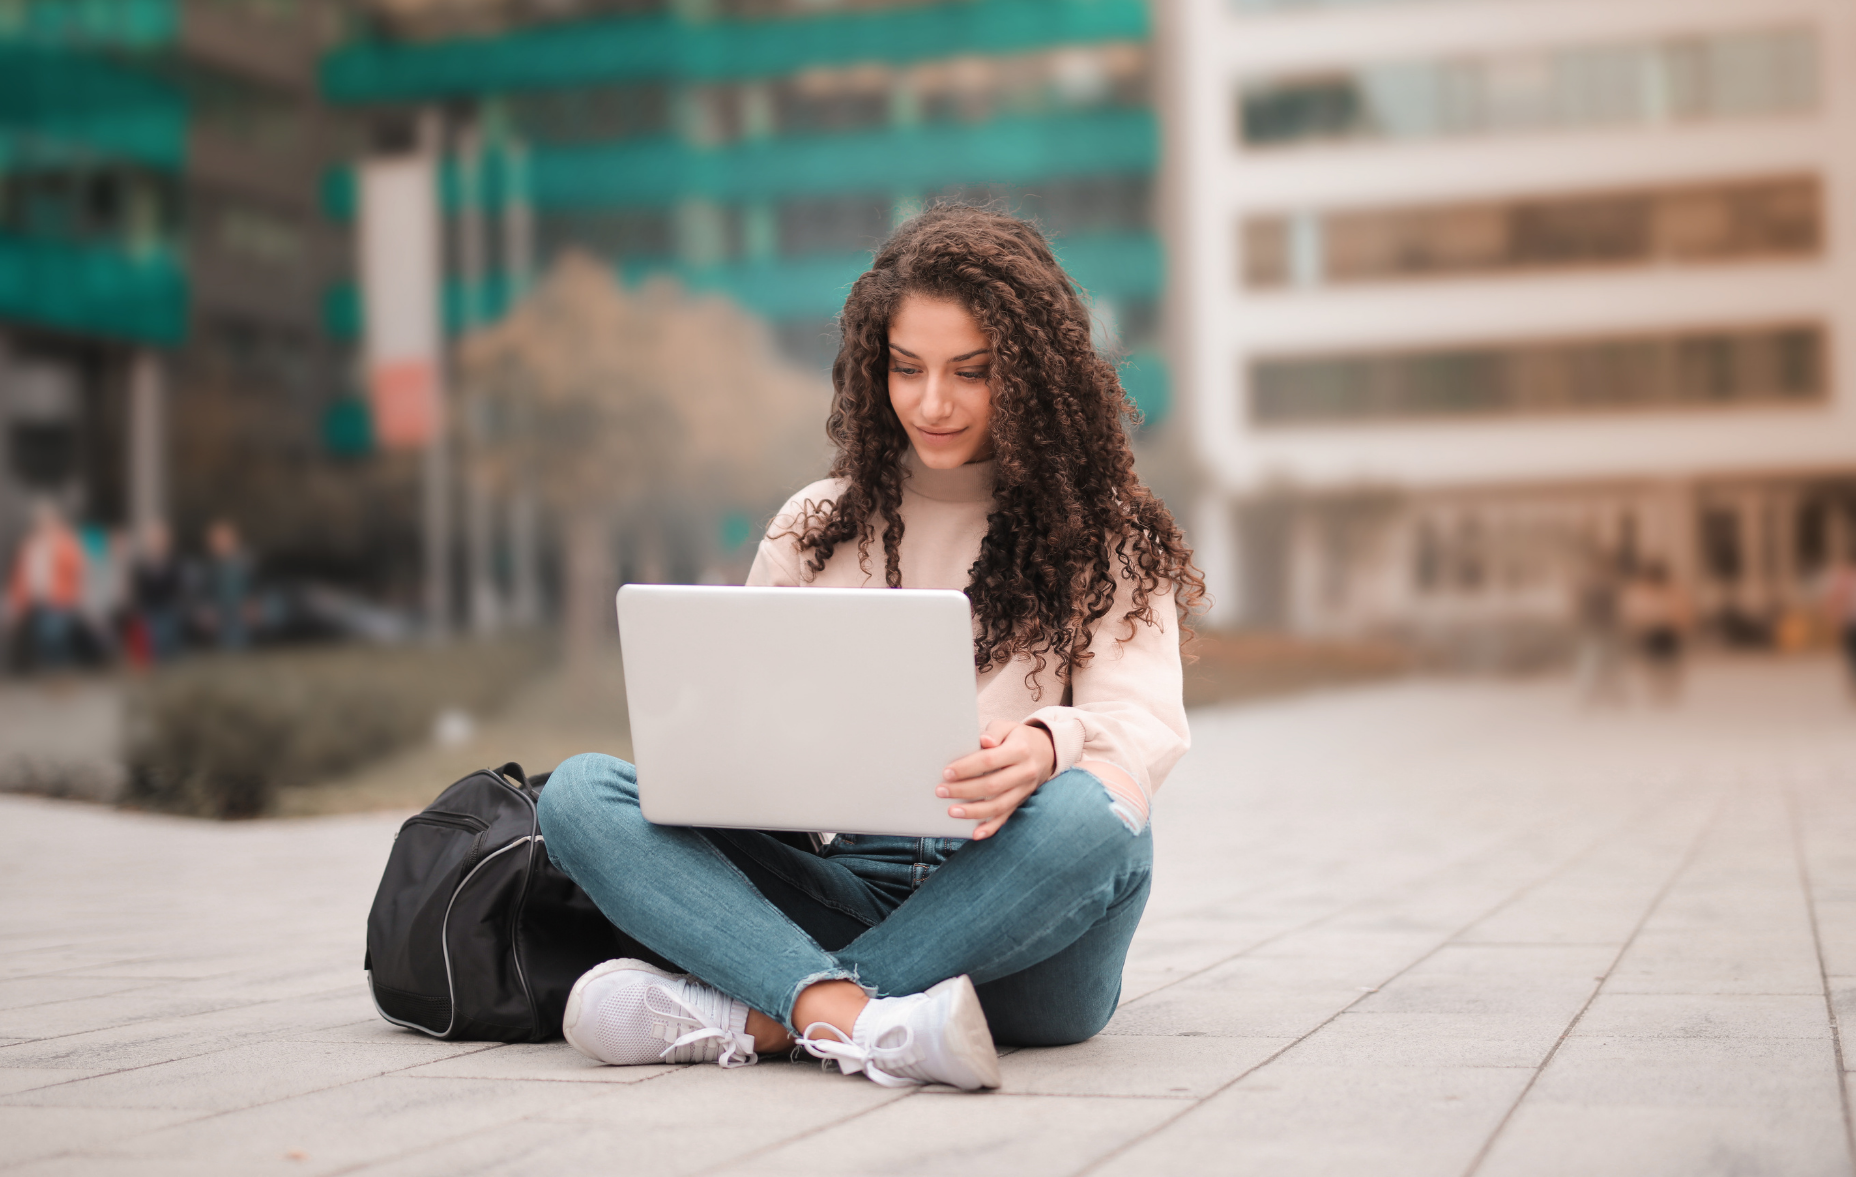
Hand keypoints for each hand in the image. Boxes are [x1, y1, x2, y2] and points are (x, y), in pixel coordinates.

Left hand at [938, 719, 1055, 840]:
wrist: (1046, 751)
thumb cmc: (1018, 737)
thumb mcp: (1007, 727)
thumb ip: (993, 732)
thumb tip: (984, 741)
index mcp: (1019, 750)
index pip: (989, 760)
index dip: (967, 768)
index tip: (946, 773)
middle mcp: (1025, 772)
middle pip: (992, 785)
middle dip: (964, 790)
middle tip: (941, 791)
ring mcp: (1025, 789)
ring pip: (998, 805)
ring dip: (974, 811)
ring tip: (952, 811)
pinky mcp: (1022, 801)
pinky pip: (1006, 817)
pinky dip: (991, 827)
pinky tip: (975, 834)